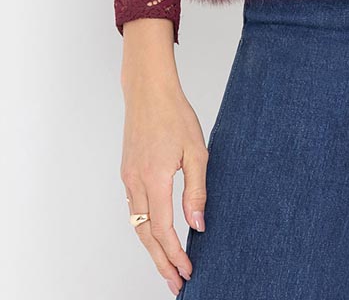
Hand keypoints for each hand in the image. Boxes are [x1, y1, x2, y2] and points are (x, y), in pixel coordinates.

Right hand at [120, 72, 208, 295]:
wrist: (148, 91)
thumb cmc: (175, 115)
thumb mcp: (196, 150)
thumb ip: (196, 189)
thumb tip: (198, 224)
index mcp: (154, 178)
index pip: (163, 230)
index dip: (175, 254)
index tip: (188, 271)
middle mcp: (136, 183)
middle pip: (145, 236)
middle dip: (161, 262)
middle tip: (176, 283)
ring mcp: (128, 178)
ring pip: (137, 225)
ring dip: (152, 249)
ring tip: (168, 266)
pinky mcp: (127, 173)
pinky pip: (134, 210)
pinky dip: (145, 229)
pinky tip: (157, 235)